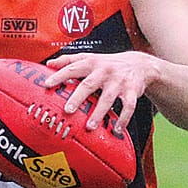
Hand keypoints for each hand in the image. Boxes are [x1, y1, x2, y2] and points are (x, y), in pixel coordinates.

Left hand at [41, 51, 155, 130]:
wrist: (139, 64)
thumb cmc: (108, 64)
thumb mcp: (90, 58)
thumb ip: (70, 60)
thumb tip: (49, 63)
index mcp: (92, 63)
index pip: (73, 68)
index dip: (59, 75)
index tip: (47, 85)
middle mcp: (104, 71)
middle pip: (89, 84)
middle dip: (78, 98)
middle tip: (67, 111)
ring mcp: (119, 81)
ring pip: (108, 98)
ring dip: (99, 113)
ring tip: (89, 127)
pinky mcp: (132, 91)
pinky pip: (129, 107)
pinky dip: (123, 119)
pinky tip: (117, 129)